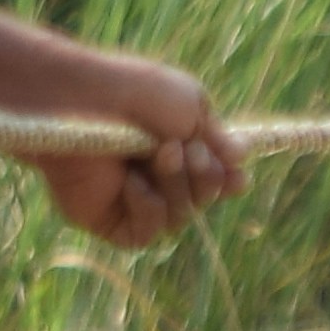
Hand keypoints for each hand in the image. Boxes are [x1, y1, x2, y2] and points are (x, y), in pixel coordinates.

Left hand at [34, 49, 245, 249]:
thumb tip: (243, 160)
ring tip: (160, 156)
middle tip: (183, 149)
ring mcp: (132, 199)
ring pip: (179, 217)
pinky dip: (149, 209)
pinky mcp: (108, 220)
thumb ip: (218, 140)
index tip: (237, 177)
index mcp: (176, 147)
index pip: (213, 178)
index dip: (227, 181)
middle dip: (203, 177)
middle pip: (202, 200)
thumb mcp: (192, 107)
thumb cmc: (138, 96)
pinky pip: (146, 234)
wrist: (86, 102)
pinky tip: (132, 183)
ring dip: (176, 186)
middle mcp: (156, 176)